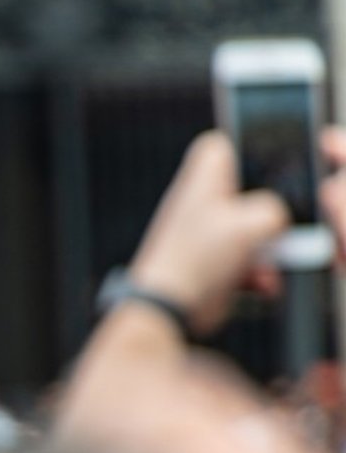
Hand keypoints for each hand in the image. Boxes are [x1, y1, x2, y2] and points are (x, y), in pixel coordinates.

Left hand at [127, 131, 291, 332]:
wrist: (169, 309)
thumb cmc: (193, 261)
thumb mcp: (252, 223)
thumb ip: (276, 209)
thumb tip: (278, 221)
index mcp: (206, 177)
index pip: (223, 143)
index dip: (250, 144)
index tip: (275, 154)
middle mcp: (205, 201)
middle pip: (254, 189)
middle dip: (275, 210)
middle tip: (284, 221)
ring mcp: (212, 232)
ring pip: (259, 227)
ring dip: (272, 247)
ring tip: (267, 261)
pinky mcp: (218, 261)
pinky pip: (252, 258)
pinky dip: (260, 271)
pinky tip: (261, 282)